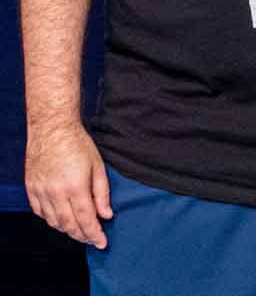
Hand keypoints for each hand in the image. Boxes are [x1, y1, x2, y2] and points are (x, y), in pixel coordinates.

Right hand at [25, 123, 111, 247]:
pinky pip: (41, 213)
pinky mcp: (31, 189)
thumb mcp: (98, 166)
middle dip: (82, 236)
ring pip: (54, 222)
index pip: (86, 220)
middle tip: (93, 240)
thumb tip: (107, 215)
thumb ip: (102, 193)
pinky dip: (52, 220)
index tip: (102, 243)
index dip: (95, 235)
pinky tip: (62, 219)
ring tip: (80, 231)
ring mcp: (41, 192)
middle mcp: (55, 193)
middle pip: (69, 225)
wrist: (52, 129)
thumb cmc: (78, 144)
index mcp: (75, 187)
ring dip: (67, 230)